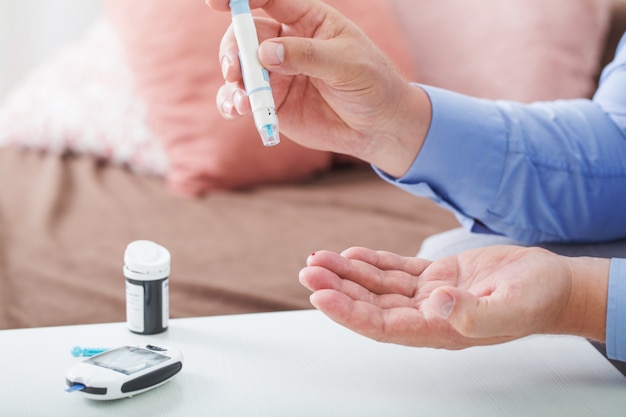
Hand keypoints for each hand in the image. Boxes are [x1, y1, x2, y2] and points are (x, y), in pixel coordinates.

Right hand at [207, 0, 430, 176]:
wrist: (379, 127)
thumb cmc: (372, 85)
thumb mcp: (346, 65)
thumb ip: (306, 56)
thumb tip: (264, 53)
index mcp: (308, 21)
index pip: (270, 1)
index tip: (217, 3)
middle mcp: (287, 44)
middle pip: (247, 35)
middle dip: (235, 50)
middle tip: (235, 71)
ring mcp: (278, 74)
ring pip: (241, 69)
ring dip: (234, 81)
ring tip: (243, 101)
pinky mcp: (274, 102)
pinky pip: (244, 99)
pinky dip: (233, 104)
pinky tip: (237, 110)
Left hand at [299, 245, 608, 348]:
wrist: (553, 283)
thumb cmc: (537, 298)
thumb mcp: (512, 304)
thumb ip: (476, 312)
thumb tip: (437, 304)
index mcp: (441, 329)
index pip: (383, 325)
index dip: (349, 312)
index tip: (320, 295)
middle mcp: (429, 315)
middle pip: (372, 305)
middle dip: (338, 288)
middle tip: (310, 271)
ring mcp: (431, 295)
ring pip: (379, 287)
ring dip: (348, 273)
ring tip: (319, 259)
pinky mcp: (437, 276)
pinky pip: (397, 271)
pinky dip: (373, 263)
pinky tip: (353, 254)